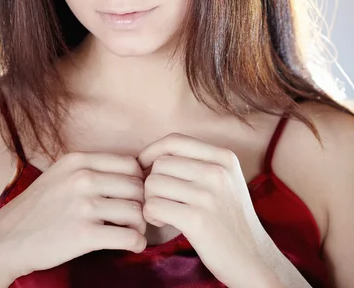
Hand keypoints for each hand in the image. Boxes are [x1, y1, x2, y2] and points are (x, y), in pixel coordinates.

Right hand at [0, 152, 146, 281]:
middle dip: (142, 203)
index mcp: (79, 160)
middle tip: (137, 216)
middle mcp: (83, 178)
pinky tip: (133, 245)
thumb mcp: (61, 174)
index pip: (130, 164)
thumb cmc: (37, 208)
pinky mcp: (84, 235)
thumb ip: (91, 168)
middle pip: (136, 186)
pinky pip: (128, 236)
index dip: (139, 180)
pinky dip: (137, 243)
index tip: (135, 195)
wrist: (5, 240)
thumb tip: (130, 171)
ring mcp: (83, 206)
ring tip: (134, 232)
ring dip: (141, 225)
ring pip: (136, 211)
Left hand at [137, 133, 274, 286]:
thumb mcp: (226, 179)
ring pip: (153, 184)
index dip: (153, 151)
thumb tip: (153, 155)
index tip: (145, 166)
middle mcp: (217, 171)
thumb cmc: (230, 218)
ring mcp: (208, 195)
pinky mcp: (197, 220)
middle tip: (161, 199)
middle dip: (152, 181)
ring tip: (163, 212)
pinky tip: (163, 223)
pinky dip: (151, 215)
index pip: (175, 140)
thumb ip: (198, 162)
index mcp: (224, 157)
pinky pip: (154, 206)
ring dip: (150, 200)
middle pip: (160, 163)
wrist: (254, 259)